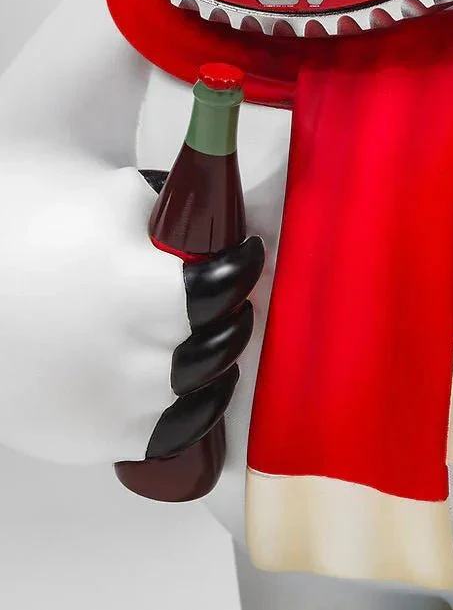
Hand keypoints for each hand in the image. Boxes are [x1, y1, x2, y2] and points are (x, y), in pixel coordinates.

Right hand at [0, 156, 263, 468]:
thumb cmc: (24, 229)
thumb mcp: (103, 196)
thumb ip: (167, 210)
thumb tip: (220, 223)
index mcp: (123, 284)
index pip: (217, 290)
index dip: (240, 272)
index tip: (246, 258)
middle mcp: (118, 354)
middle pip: (214, 346)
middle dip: (232, 319)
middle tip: (230, 300)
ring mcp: (105, 403)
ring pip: (199, 398)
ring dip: (217, 368)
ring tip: (213, 343)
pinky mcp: (91, 437)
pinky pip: (168, 436)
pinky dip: (190, 412)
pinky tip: (189, 388)